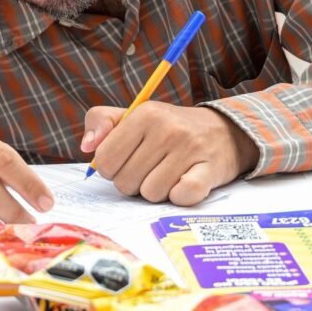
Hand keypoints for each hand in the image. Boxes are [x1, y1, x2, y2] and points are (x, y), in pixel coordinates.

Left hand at [81, 102, 258, 204]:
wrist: (224, 131)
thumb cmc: (169, 128)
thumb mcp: (134, 116)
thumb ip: (101, 123)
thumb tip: (87, 147)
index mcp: (144, 114)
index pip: (106, 161)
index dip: (113, 168)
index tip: (127, 161)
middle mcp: (166, 128)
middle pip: (126, 182)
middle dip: (135, 182)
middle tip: (151, 168)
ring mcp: (189, 149)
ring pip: (150, 194)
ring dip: (157, 191)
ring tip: (168, 174)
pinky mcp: (209, 170)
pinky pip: (180, 197)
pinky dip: (179, 196)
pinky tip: (184, 182)